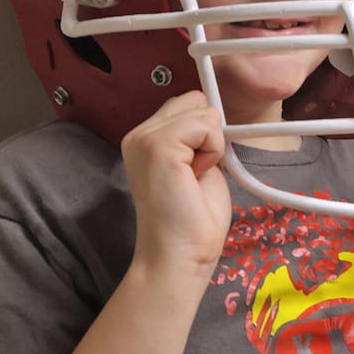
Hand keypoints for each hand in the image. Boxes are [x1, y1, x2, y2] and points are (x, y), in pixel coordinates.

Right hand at [120, 91, 231, 284]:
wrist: (181, 254)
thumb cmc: (193, 216)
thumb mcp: (198, 162)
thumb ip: (197, 136)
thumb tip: (215, 111)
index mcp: (146, 138)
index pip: (188, 103)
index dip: (204, 131)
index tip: (197, 166)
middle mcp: (138, 134)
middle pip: (195, 99)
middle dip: (209, 133)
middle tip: (196, 172)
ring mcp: (144, 138)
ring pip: (203, 110)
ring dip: (212, 144)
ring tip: (194, 176)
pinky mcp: (158, 146)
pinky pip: (206, 125)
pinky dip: (213, 150)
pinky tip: (195, 176)